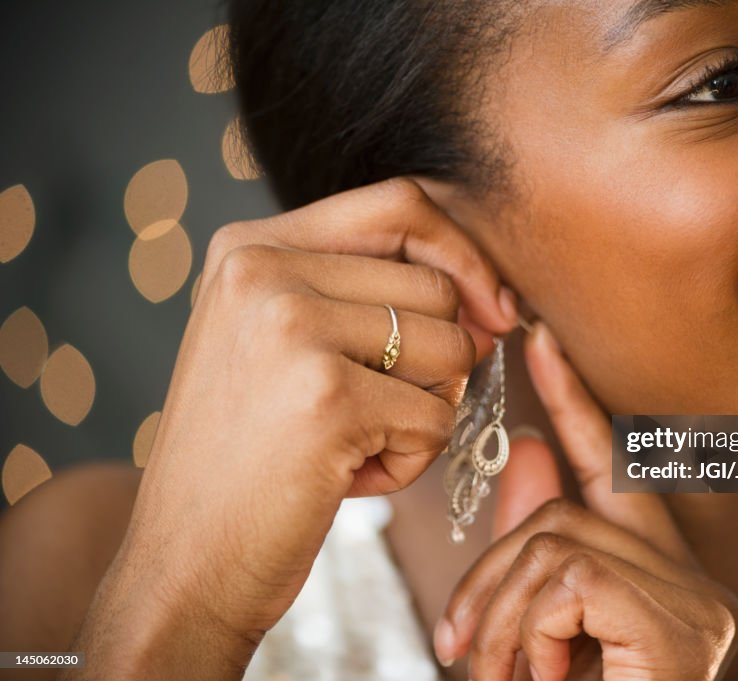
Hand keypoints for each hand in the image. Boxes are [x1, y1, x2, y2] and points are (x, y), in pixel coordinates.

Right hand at [66, 178, 516, 679]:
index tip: (492, 311)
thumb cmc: (248, 459)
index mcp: (249, 245)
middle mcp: (262, 269)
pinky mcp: (328, 395)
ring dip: (425, 414)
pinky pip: (437, 419)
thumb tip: (493, 305)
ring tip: (353, 445)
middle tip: (380, 412)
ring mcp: (292, 327)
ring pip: (451, 350)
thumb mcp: (282, 346)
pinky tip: (345, 478)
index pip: (401, 205)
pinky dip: (410, 461)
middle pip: (437, 286)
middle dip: (440, 361)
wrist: (182, 564)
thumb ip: (364, 298)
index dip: (463, 256)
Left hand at [434, 322, 737, 680]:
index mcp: (654, 574)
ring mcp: (697, 605)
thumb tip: (527, 459)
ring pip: (556, 538)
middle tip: (466, 650)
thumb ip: (531, 551)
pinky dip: (531, 633)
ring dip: (503, 616)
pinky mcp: (682, 628)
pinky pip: (570, 579)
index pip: (613, 465)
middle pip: (563, 509)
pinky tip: (548, 680)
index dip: (573, 400)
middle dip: (493, 570)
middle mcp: (693, 582)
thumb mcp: (532, 632)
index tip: (538, 339)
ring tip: (505, 679)